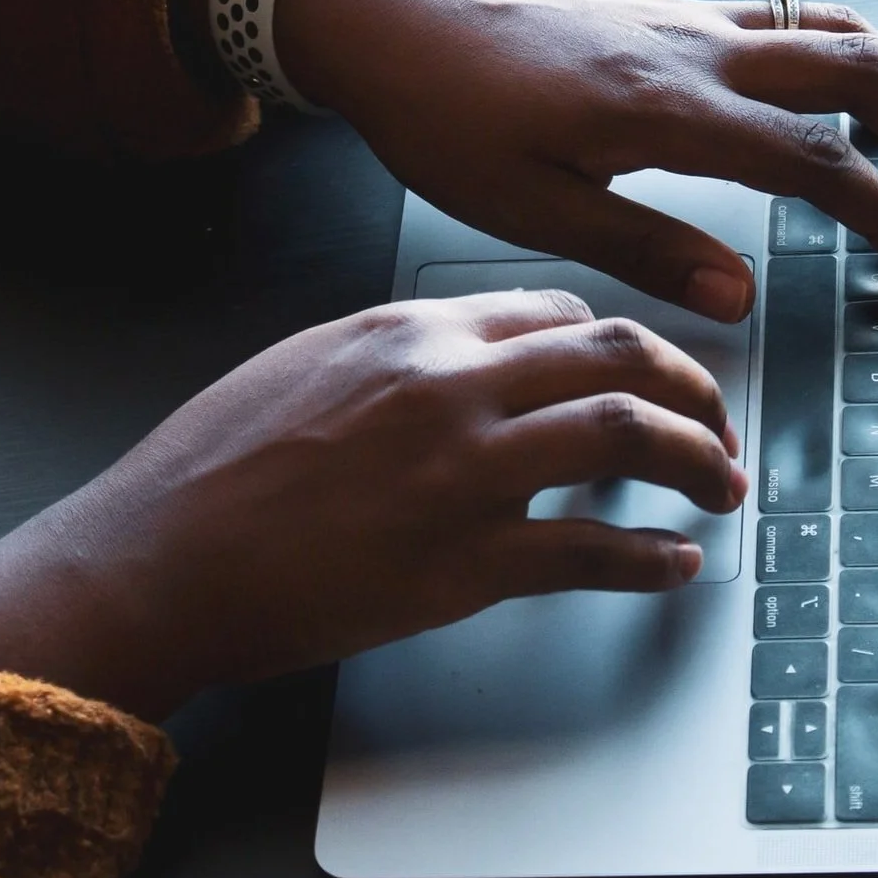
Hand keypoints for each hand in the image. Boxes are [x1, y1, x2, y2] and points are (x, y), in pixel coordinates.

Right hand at [0, 291, 743, 720]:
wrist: (157, 559)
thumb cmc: (213, 467)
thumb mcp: (308, 362)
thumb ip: (403, 351)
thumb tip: (477, 359)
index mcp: (413, 330)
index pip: (561, 313)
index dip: (623, 344)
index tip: (646, 374)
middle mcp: (451, 385)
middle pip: (619, 356)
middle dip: (693, 387)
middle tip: (718, 422)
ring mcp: (463, 473)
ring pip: (627, 436)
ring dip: (698, 460)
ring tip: (721, 486)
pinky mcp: (463, 565)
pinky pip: (591, 552)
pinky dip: (650, 560)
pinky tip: (674, 565)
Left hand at [274, 0, 877, 321]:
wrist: (389, 11)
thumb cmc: (440, 111)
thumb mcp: (528, 208)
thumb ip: (646, 250)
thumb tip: (744, 297)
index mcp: (667, 108)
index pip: (820, 160)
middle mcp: (696, 49)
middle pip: (863, 70)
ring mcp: (687, 20)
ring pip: (834, 31)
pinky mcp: (668, 12)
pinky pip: (788, 20)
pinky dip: (844, 57)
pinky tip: (840, 102)